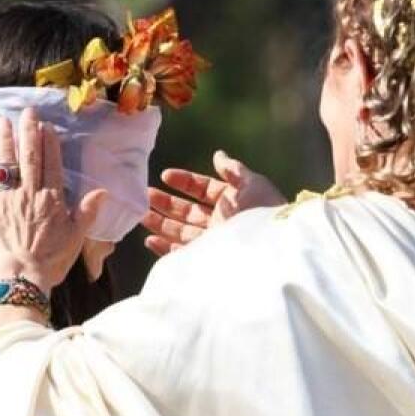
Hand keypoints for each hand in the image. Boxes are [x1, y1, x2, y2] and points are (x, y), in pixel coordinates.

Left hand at [0, 107, 107, 293]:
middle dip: (29, 131)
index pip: (52, 164)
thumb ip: (87, 212)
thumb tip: (102, 190)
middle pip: (30, 156)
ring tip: (3, 121)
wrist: (22, 279)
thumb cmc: (51, 262)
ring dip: (5, 139)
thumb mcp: (77, 238)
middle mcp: (29, 191)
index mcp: (52, 198)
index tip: (47, 127)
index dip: (50, 143)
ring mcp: (5, 197)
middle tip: (28, 112)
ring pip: (6, 162)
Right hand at [141, 150, 285, 255]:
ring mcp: (212, 243)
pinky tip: (149, 239)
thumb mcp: (253, 184)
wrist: (274, 247)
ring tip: (140, 214)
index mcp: (231, 202)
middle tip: (144, 194)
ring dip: (160, 223)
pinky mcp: (206, 261)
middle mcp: (220, 223)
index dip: (184, 181)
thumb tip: (218, 154)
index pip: (203, 189)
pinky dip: (164, 248)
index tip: (165, 175)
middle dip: (166, 203)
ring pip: (180, 232)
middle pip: (188, 211)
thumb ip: (233, 169)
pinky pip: (181, 254)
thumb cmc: (264, 211)